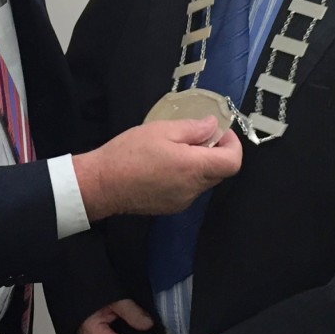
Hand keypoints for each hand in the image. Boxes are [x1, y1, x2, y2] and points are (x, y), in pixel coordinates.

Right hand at [73, 118, 241, 220]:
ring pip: (205, 181)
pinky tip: (165, 165)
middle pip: (221, 172)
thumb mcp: (162, 130)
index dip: (232, 144)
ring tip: (176, 149)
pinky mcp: (171, 208)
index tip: (218, 132)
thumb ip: (193, 128)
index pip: (233, 162)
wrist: (101, 184)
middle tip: (196, 136)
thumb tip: (213, 126)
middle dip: (216, 152)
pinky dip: (187, 176)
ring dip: (200, 165)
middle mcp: (193, 189)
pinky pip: (189, 190)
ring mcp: (183, 201)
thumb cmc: (129, 153)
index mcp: (194, 168)